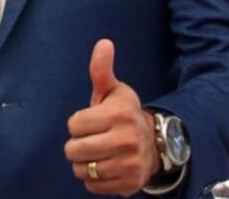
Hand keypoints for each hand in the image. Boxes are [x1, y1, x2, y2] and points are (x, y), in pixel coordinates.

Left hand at [64, 39, 160, 195]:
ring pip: (81, 170)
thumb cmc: (124, 114)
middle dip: (77, 145)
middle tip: (92, 139)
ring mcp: (128, 164)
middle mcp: (125, 140)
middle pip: (73, 150)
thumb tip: (103, 43)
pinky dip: (93, 179)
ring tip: (98, 153)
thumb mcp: (114, 91)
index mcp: (118, 114)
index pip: (74, 125)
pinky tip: (105, 166)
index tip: (92, 121)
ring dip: (83, 163)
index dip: (78, 123)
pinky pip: (92, 186)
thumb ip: (101, 70)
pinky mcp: (129, 184)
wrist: (154, 144)